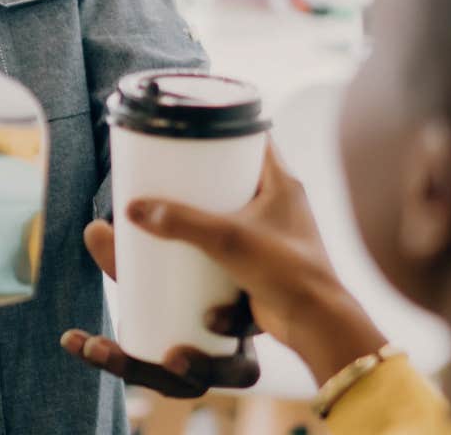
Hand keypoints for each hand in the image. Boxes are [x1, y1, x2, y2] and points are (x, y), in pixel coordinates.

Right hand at [64, 145, 387, 386]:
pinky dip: (209, 240)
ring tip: (168, 202)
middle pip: (236, 173)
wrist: (315, 323)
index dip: (224, 127)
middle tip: (169, 167)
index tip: (192, 127)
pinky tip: (184, 243)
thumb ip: (182, 223)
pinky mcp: (261, 261)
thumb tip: (136, 209)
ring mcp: (271, 233)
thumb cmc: (288, 272)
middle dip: (203, 172)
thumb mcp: (228, 239)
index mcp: (282, 183)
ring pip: (231, 209)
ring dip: (204, 208)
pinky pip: (230, 241)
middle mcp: (279, 203)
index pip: (254, 138)